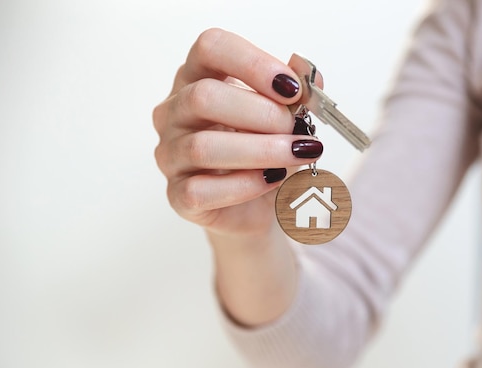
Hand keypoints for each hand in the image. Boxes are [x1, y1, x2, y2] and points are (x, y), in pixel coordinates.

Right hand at [153, 28, 323, 237]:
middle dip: (261, 113)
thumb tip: (310, 75)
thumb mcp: (288, 118)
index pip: (211, 48)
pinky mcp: (178, 195)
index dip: (254, 63)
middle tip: (294, 127)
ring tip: (297, 154)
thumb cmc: (268, 154)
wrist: (260, 205)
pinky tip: (272, 180)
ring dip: (261, 150)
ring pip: (203, 146)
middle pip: (204, 96)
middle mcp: (175, 112)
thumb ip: (298, 93)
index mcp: (199, 77)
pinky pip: (202, 190)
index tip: (293, 88)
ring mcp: (171, 154)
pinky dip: (245, 185)